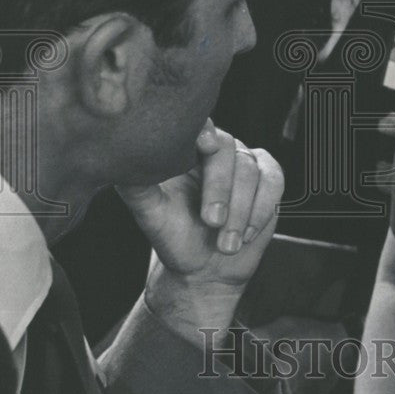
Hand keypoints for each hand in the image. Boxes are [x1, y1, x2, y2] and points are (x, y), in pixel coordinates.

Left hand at [117, 120, 283, 330]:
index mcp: (186, 149)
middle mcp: (217, 150)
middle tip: (211, 221)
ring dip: (241, 211)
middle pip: (228, 149)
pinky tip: (246, 234)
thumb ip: (137, 187)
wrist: (205, 268)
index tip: (204, 145)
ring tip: (226, 243)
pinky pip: (274, 182)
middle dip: (221, 188)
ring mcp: (245, 163)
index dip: (204, 130)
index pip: (198, 125)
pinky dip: (261, 210)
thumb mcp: (151, 214)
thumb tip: (121, 165)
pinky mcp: (268, 179)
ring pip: (252, 171)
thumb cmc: (175, 237)